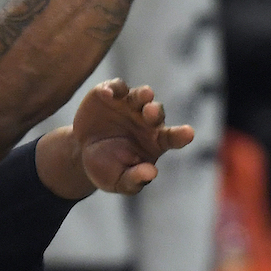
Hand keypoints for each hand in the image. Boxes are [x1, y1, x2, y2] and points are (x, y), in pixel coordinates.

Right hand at [71, 79, 195, 194]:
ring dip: (142, 95)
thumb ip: (134, 180)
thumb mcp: (119, 181)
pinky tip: (107, 94)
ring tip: (144, 95)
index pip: (172, 137)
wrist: (82, 154)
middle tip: (151, 113)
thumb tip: (151, 172)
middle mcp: (146, 120)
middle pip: (156, 112)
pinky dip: (113, 89)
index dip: (180, 135)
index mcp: (155, 141)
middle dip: (155, 111)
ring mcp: (129, 105)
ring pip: (140, 95)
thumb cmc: (107, 168)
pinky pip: (115, 88)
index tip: (188, 133)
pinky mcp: (111, 95)